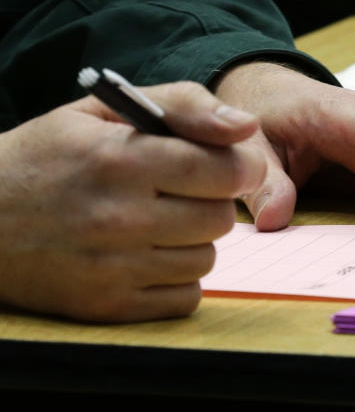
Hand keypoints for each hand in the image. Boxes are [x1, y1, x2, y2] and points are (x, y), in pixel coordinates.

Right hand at [0, 82, 265, 321]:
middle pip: (221, 218)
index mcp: (121, 160)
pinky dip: (177, 278)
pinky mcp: (106, 306)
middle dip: (212, 201)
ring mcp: (112, 267)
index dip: (239, 166)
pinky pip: (185, 297)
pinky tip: (147, 254)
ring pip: (207, 258)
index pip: (224, 171)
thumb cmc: (51, 154)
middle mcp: (118, 217)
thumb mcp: (108, 109)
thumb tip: (246, 126)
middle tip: (181, 191)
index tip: (230, 164)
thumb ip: (184, 106)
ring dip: (194, 240)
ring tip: (156, 221)